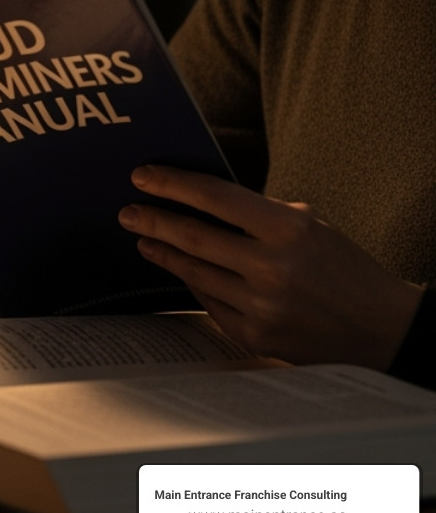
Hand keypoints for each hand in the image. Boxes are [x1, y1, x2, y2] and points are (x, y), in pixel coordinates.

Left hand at [119, 165, 423, 368]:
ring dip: (163, 253)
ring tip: (144, 238)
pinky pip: (209, 301)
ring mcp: (261, 306)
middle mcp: (272, 268)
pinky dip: (191, 282)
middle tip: (127, 211)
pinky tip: (179, 269)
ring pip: (194, 271)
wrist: (384, 329)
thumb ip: (260, 214)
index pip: (215, 198)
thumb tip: (201, 201)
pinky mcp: (254, 336)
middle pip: (193, 237)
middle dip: (153, 221)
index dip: (173, 184)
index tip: (142, 176)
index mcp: (289, 230)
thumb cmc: (344, 268)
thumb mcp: (311, 227)